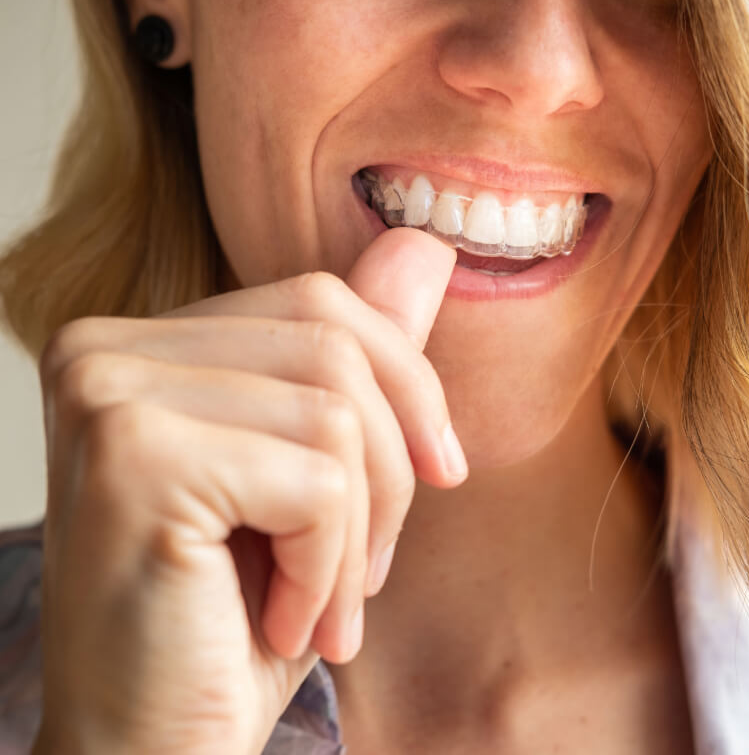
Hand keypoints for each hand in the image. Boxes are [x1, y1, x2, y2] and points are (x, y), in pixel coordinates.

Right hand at [31, 228, 463, 753]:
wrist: (153, 747)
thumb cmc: (237, 617)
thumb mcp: (320, 472)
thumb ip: (358, 355)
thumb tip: (423, 246)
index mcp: (144, 345)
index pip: (323, 302)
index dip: (406, 384)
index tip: (440, 473)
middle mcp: (105, 349)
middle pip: (337, 343)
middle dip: (392, 468)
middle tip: (368, 571)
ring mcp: (109, 394)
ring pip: (337, 411)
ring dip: (362, 530)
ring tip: (327, 605)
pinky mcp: (135, 458)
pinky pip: (317, 479)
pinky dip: (330, 565)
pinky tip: (284, 621)